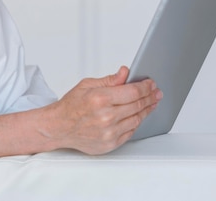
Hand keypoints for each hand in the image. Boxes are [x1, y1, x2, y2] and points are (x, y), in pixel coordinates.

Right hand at [44, 66, 161, 154]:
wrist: (58, 127)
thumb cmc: (71, 106)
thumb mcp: (87, 85)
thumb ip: (110, 80)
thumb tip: (126, 72)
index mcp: (100, 99)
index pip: (133, 92)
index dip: (145, 87)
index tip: (151, 84)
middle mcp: (106, 116)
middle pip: (137, 105)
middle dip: (150, 97)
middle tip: (157, 93)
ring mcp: (109, 132)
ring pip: (137, 119)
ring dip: (146, 110)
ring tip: (151, 103)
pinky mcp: (110, 143)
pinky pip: (130, 132)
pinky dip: (136, 122)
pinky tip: (139, 115)